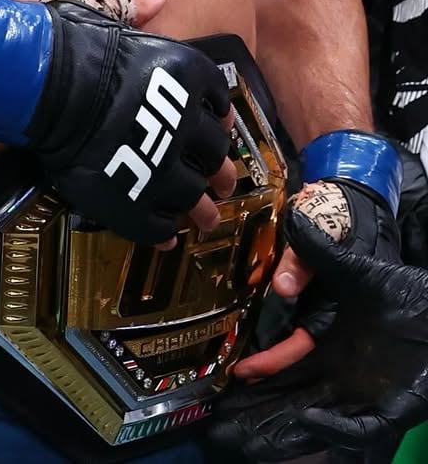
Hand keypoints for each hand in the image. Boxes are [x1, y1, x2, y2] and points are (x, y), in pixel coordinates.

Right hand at [0, 0, 235, 245]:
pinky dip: (164, 231)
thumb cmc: (72, 46)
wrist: (43, 86)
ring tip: (202, 217)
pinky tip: (166, 234)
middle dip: (219, 170)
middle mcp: (187, 124)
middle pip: (215, 154)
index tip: (215, 125)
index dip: (217, 115)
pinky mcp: (136, 201)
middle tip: (220, 182)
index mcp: (188, 75)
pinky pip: (159, 224)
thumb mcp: (107, 14)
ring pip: (195, 198)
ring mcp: (164, 168)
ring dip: (201, 209)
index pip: (217, 101)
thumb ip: (136, 9)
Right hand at [209, 191, 427, 461]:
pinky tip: (311, 419)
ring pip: (321, 418)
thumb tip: (290, 217)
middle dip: (265, 407)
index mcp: (331, 341)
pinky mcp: (393, 409)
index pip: (290, 358)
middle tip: (230, 421)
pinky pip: (362, 428)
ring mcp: (367, 393)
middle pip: (297, 393)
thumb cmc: (403, 291)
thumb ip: (318, 251)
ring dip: (289, 426)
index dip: (264, 365)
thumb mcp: (354, 270)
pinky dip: (336, 428)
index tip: (237, 369)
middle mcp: (343, 371)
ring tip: (255, 435)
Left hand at [235, 175, 401, 380]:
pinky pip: (276, 306)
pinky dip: (258, 314)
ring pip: (281, 327)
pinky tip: (237, 317)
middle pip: (288, 342)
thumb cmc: (332, 219)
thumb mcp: (319, 236)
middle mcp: (317, 306)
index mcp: (329, 304)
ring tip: (227, 350)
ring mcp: (305, 296)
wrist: (339, 199)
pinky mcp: (293, 283)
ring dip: (257, 340)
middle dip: (261, 359)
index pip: (301, 342)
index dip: (274, 359)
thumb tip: (283, 288)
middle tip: (228, 367)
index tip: (247, 368)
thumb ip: (301, 262)